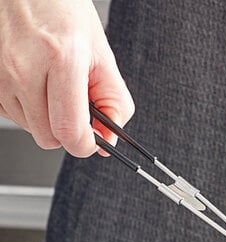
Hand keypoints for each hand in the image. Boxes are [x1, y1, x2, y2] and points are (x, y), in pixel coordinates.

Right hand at [0, 0, 133, 156]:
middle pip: (48, 137)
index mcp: (61, 59)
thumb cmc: (62, 11)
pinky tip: (35, 83)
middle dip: (67, 132)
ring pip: (29, 128)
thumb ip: (114, 102)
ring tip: (54, 87)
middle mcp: (24, 66)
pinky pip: (11, 113)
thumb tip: (110, 138)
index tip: (94, 140)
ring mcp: (0, 71)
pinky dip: (27, 107)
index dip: (87, 144)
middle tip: (76, 108)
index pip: (70, 131)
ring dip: (46, 118)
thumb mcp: (102, 54)